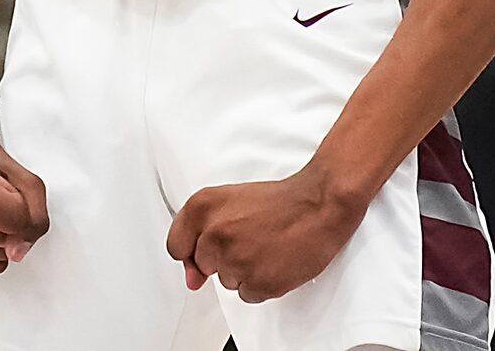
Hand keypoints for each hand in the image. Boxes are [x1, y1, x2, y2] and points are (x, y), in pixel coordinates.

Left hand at [166, 162, 364, 303]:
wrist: (318, 204)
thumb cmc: (280, 201)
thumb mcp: (231, 202)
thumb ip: (202, 235)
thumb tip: (192, 278)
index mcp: (203, 206)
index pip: (176, 246)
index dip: (190, 252)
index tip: (203, 251)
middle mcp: (214, 233)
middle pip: (204, 265)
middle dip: (223, 258)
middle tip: (249, 238)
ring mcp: (235, 260)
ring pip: (226, 281)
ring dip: (243, 270)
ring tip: (265, 245)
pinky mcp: (256, 283)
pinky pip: (247, 294)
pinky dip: (260, 283)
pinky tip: (273, 260)